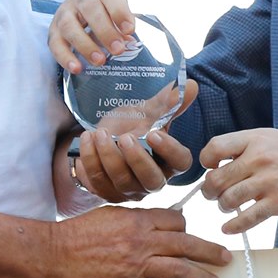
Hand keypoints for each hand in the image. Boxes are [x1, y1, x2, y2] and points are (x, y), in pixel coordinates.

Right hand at [49, 0, 137, 73]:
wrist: (81, 13)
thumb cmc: (105, 13)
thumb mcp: (117, 13)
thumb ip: (123, 26)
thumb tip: (128, 42)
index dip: (119, 11)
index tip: (130, 30)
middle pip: (90, 9)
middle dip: (105, 31)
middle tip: (118, 49)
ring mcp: (64, 12)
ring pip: (70, 26)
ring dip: (85, 45)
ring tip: (100, 61)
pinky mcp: (53, 31)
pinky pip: (55, 44)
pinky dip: (65, 57)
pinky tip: (77, 68)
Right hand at [50, 206, 229, 277]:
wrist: (54, 255)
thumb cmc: (76, 234)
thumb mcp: (108, 215)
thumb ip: (132, 220)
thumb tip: (150, 225)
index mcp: (137, 220)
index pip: (175, 220)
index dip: (186, 227)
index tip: (191, 234)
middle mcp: (142, 241)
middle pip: (186, 244)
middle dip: (209, 252)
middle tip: (225, 258)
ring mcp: (136, 265)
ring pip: (179, 271)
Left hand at [73, 81, 198, 202]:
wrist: (105, 135)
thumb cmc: (133, 126)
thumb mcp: (149, 112)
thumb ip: (168, 101)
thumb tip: (190, 85)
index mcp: (169, 161)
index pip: (180, 162)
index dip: (170, 150)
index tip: (154, 133)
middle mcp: (152, 180)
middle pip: (152, 180)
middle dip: (137, 159)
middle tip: (125, 137)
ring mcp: (129, 189)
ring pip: (122, 181)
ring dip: (109, 156)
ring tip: (100, 133)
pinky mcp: (106, 192)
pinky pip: (97, 182)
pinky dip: (90, 161)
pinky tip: (87, 140)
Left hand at [199, 129, 277, 235]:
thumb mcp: (268, 137)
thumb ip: (242, 147)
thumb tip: (215, 163)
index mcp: (254, 140)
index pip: (215, 148)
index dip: (206, 161)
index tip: (210, 168)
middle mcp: (258, 159)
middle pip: (216, 179)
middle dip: (209, 190)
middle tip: (213, 193)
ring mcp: (268, 182)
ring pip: (228, 200)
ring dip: (222, 206)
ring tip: (227, 206)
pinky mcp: (277, 203)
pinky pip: (247, 219)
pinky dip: (233, 226)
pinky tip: (228, 227)